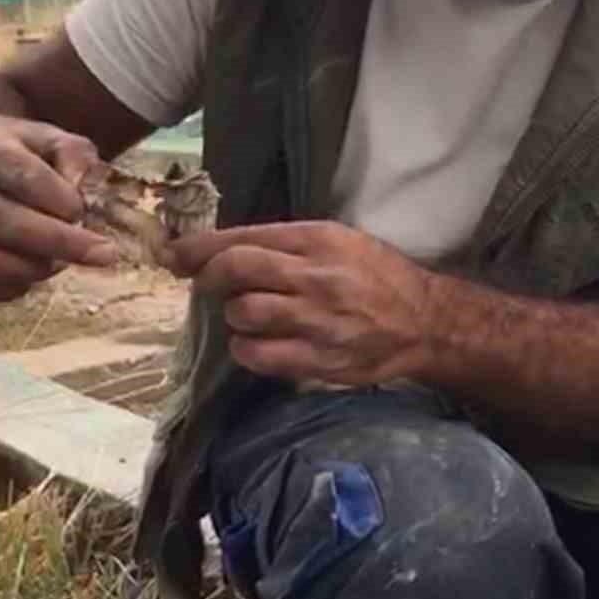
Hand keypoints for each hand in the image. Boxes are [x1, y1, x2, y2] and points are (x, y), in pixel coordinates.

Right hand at [0, 114, 116, 300]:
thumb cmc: (11, 151)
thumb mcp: (45, 137)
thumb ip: (73, 155)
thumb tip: (79, 190)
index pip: (24, 178)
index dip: (62, 200)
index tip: (86, 213)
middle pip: (8, 224)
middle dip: (62, 243)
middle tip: (104, 255)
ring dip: (38, 267)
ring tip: (63, 261)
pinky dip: (16, 284)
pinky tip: (34, 270)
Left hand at [168, 220, 437, 384]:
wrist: (424, 321)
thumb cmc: (375, 276)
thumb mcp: (336, 241)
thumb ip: (284, 244)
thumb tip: (222, 250)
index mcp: (318, 240)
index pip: (244, 238)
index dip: (200, 248)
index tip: (174, 254)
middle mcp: (316, 277)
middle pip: (237, 271)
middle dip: (209, 278)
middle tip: (207, 284)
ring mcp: (318, 321)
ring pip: (244, 314)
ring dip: (233, 316)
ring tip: (247, 316)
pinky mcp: (320, 360)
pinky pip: (260, 356)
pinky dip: (246, 350)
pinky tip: (255, 344)